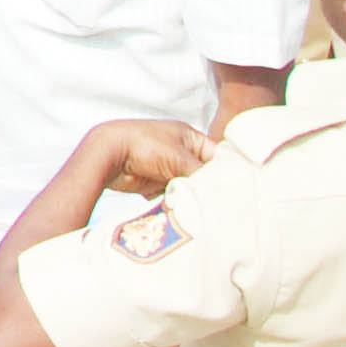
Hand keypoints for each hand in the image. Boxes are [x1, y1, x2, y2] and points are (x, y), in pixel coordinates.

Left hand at [85, 117, 217, 201]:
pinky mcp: (154, 182)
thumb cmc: (145, 146)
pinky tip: (184, 209)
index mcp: (188, 137)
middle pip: (203, 174)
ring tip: (204, 209)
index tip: (237, 189)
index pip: (217, 156)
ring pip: (189, 187)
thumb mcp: (180, 159)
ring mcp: (166, 167)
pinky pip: (173, 195)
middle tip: (222, 204)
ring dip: (192, 196)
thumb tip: (221, 189)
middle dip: (208, 187)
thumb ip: (203, 174)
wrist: (108, 154)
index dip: (226, 172)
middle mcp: (179, 151)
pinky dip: (176, 201)